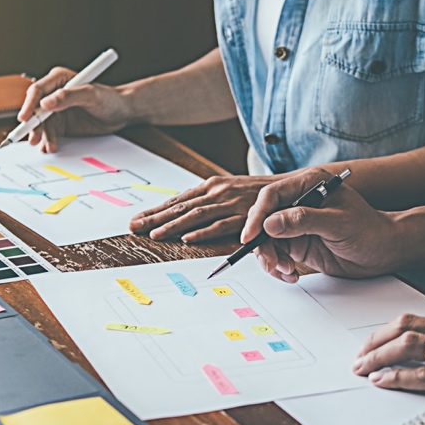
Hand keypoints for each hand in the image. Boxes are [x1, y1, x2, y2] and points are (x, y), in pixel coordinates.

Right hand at [18, 66, 136, 152]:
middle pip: (35, 109)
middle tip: (33, 138)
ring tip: (47, 146)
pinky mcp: (61, 124)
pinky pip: (49, 133)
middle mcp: (54, 94)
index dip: (29, 104)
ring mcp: (56, 110)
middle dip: (33, 124)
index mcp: (59, 80)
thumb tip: (46, 103)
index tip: (26, 117)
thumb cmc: (110, 98)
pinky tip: (50, 147)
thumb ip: (68, 97)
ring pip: (41, 124)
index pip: (38, 91)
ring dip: (41, 135)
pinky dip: (48, 141)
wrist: (122, 113)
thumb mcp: (91, 95)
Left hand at [129, 175, 277, 242]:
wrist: (290, 188)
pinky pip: (221, 225)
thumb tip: (185, 216)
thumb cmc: (257, 194)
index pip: (178, 199)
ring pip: (196, 215)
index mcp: (212, 185)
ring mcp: (230, 202)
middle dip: (156, 218)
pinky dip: (203, 232)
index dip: (156, 210)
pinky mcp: (244, 216)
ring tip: (154, 236)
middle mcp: (218, 191)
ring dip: (173, 226)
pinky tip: (187, 239)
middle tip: (134, 228)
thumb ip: (210, 202)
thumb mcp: (230, 193)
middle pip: (181, 206)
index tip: (137, 220)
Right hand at [241, 168, 403, 281]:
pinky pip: (276, 255)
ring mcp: (296, 225)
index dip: (257, 215)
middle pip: (264, 220)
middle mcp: (298, 203)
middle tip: (272, 262)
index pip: (272, 196)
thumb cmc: (369, 230)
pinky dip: (278, 267)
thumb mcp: (338, 222)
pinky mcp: (297, 244)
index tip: (250, 236)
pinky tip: (291, 275)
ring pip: (266, 240)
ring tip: (287, 270)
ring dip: (270, 258)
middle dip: (262, 243)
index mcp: (308, 185)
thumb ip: (304, 220)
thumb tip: (271, 223)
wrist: (383, 251)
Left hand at [352, 312, 424, 415]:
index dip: (395, 329)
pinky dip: (398, 378)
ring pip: (409, 347)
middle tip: (360, 352)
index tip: (380, 338)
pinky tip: (383, 381)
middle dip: (377, 339)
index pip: (424, 319)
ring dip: (378, 357)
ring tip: (361, 366)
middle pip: (407, 326)